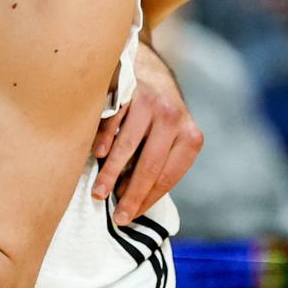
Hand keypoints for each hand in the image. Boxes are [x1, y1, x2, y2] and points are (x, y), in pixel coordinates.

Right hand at [90, 43, 201, 224]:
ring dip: (110, 174)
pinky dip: (104, 141)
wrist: (149, 70)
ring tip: (98, 193)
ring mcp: (152, 104)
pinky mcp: (131, 91)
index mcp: (190, 137)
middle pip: (150, 166)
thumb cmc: (156, 119)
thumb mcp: (170, 139)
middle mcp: (175, 119)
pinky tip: (96, 157)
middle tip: (116, 216)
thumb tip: (135, 204)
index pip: (167, 177)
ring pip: (129, 147)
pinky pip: (114, 123)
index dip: (147, 200)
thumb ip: (160, 164)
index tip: (130, 218)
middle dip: (130, 195)